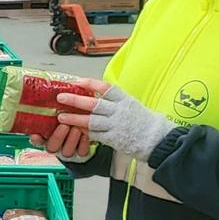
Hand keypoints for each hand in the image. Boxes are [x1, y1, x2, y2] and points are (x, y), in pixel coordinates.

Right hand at [27, 75, 104, 158]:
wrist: (91, 131)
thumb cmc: (73, 117)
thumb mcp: (62, 111)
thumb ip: (56, 106)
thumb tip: (55, 90)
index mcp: (48, 136)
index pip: (38, 140)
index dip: (37, 139)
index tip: (36, 134)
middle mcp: (57, 145)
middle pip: (52, 146)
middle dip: (58, 136)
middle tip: (63, 125)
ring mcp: (68, 151)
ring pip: (67, 150)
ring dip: (71, 139)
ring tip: (77, 127)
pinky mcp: (81, 153)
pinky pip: (81, 151)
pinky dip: (84, 143)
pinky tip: (86, 134)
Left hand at [57, 85, 175, 162]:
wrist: (157, 139)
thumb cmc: (145, 121)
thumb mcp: (132, 104)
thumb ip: (116, 101)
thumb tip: (97, 95)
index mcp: (124, 99)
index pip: (105, 88)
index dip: (90, 84)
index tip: (77, 81)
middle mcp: (119, 111)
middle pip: (94, 104)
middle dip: (75, 100)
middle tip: (61, 98)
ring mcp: (116, 126)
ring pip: (91, 121)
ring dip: (75, 119)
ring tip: (61, 117)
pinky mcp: (114, 139)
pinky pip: (96, 135)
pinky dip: (85, 132)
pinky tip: (75, 131)